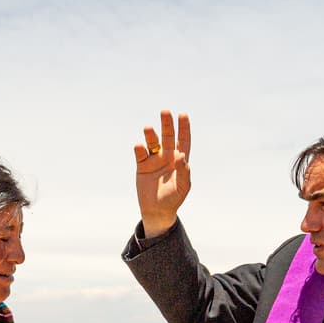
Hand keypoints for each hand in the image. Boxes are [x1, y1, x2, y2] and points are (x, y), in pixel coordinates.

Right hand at [133, 109, 191, 236]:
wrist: (156, 211)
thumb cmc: (173, 199)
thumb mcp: (182, 187)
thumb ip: (184, 171)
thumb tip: (182, 156)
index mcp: (179, 160)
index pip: (183, 140)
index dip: (184, 127)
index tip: (183, 114)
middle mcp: (166, 156)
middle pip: (167, 136)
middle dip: (167, 124)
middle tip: (165, 111)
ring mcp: (154, 160)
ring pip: (152, 142)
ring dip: (151, 135)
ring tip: (148, 127)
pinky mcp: (142, 166)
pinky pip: (140, 154)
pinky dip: (139, 149)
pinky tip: (139, 146)